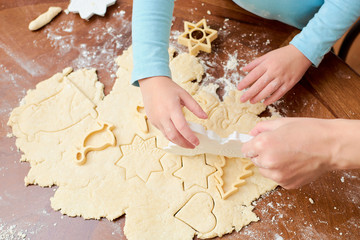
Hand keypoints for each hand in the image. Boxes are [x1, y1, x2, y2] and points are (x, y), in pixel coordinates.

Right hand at [139, 76, 207, 147]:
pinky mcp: (152, 121)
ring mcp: (156, 119)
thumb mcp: (184, 94)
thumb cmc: (168, 88)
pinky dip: (171, 136)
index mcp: (172, 108)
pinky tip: (178, 136)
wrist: (151, 83)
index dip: (190, 137)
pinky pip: (163, 132)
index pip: (182, 128)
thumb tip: (205, 117)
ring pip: (168, 136)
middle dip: (184, 144)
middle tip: (193, 146)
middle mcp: (163, 116)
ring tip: (187, 144)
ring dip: (178, 142)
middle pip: (174, 136)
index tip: (197, 142)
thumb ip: (195, 107)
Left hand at [237, 45, 311, 104]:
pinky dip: (272, 99)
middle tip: (242, 99)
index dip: (245, 82)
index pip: (254, 74)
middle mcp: (274, 71)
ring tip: (251, 101)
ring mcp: (282, 78)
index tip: (239, 88)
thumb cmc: (282, 54)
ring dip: (259, 97)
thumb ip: (255, 63)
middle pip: (260, 84)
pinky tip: (265, 102)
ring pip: (269, 90)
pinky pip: (279, 93)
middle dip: (250, 93)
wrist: (302, 53)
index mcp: (268, 64)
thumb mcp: (267, 55)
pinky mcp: (290, 83)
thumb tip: (243, 69)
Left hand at [241, 118, 359, 188]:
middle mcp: (267, 162)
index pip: (245, 150)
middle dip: (261, 154)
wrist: (331, 146)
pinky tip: (293, 163)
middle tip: (278, 146)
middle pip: (254, 160)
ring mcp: (278, 175)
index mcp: (263, 144)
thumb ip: (261, 128)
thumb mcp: (281, 122)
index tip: (258, 144)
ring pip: (264, 171)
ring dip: (270, 164)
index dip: (252, 145)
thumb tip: (251, 134)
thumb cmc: (308, 131)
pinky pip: (277, 178)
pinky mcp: (287, 184)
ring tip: (287, 155)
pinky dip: (281, 172)